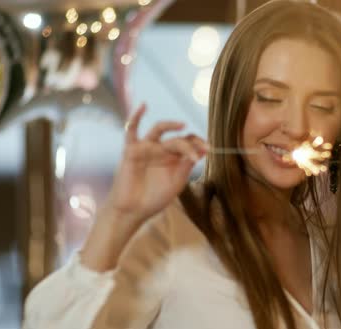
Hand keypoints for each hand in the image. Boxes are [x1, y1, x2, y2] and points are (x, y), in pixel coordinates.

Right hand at [81, 104, 207, 270]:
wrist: (133, 211)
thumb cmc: (154, 199)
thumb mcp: (176, 182)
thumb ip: (187, 165)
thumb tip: (203, 149)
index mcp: (174, 159)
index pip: (188, 143)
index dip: (199, 144)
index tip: (209, 149)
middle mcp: (161, 150)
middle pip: (178, 139)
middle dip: (190, 143)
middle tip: (202, 149)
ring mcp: (146, 148)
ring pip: (159, 130)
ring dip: (170, 125)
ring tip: (182, 125)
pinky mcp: (131, 150)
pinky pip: (131, 130)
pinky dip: (136, 117)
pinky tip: (143, 106)